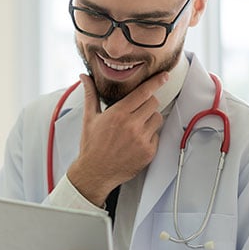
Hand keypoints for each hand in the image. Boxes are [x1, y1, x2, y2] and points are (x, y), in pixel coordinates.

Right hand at [67, 72, 167, 205]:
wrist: (95, 172)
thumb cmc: (92, 146)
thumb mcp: (89, 118)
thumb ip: (90, 94)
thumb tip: (84, 77)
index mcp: (118, 114)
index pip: (143, 92)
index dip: (155, 82)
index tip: (164, 76)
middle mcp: (132, 125)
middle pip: (153, 103)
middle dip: (147, 103)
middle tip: (137, 111)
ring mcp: (142, 139)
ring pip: (158, 118)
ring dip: (150, 119)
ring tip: (136, 126)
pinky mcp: (148, 152)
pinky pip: (157, 135)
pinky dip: (150, 136)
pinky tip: (136, 140)